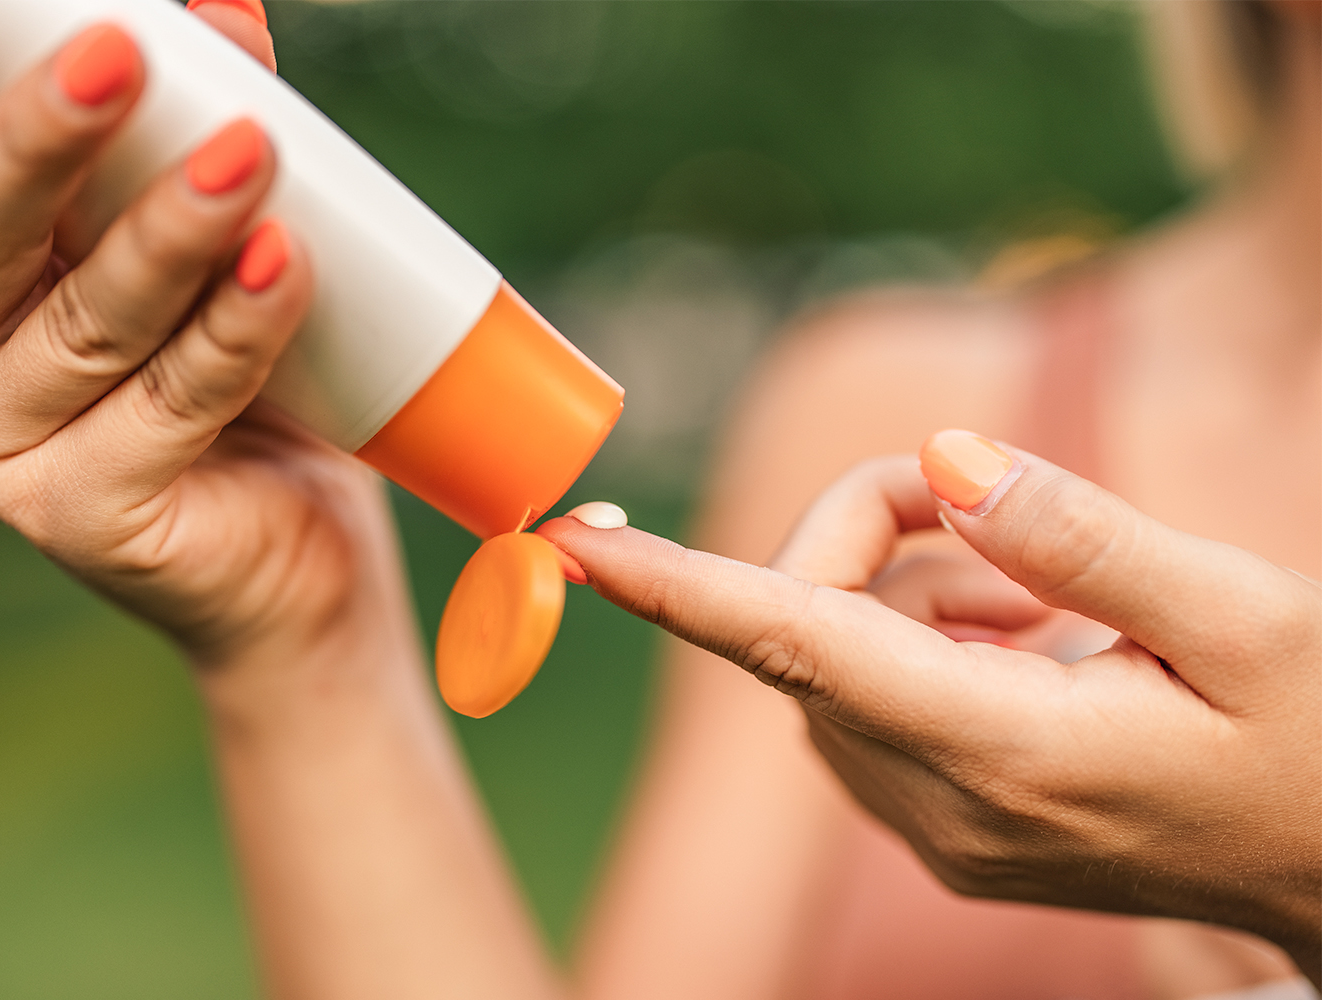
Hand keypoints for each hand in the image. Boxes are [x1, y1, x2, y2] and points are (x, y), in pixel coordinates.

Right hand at [0, 1, 410, 670]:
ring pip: (86, 322)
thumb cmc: (239, 374)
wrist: (298, 541)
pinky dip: (235, 331)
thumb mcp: (205, 236)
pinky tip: (286, 267)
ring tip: (249, 156)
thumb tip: (225, 19)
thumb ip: (195, 130)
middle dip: (41, 139)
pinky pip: (168, 405)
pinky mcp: (79, 518)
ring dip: (170, 233)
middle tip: (116, 56)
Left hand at [538, 431, 1321, 982]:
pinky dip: (913, 637)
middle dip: (868, 532)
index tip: (570, 539)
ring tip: (1042, 597)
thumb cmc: (1319, 740)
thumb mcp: (1246, 617)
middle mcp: (944, 809)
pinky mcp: (944, 830)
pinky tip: (1023, 637)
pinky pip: (861, 701)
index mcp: (1011, 754)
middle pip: (807, 625)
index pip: (797, 650)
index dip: (676, 590)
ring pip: (825, 660)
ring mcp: (935, 832)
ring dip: (900, 586)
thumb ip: (1081, 535)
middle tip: (994, 500)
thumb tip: (940, 458)